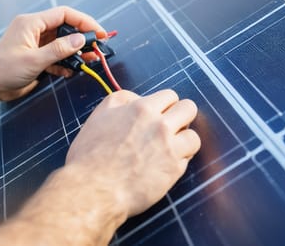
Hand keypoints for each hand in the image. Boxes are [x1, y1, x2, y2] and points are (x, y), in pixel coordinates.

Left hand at [0, 6, 104, 100]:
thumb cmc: (2, 70)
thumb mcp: (34, 60)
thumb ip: (59, 49)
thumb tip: (81, 39)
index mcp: (31, 23)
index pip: (63, 14)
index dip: (84, 21)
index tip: (98, 33)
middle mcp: (34, 30)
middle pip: (65, 27)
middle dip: (82, 37)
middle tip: (97, 48)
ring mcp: (35, 43)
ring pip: (62, 42)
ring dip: (75, 52)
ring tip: (89, 60)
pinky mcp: (35, 57)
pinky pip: (55, 55)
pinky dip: (65, 62)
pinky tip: (71, 71)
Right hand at [66, 89, 200, 217]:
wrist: (93, 188)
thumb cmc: (90, 155)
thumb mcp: (99, 115)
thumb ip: (121, 101)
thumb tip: (138, 99)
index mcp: (141, 109)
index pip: (169, 95)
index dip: (165, 105)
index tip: (160, 114)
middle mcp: (159, 125)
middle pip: (189, 108)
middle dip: (181, 116)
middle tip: (170, 127)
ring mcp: (169, 148)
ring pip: (194, 135)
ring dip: (184, 140)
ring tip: (170, 148)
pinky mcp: (173, 170)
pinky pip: (188, 159)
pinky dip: (179, 160)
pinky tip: (164, 164)